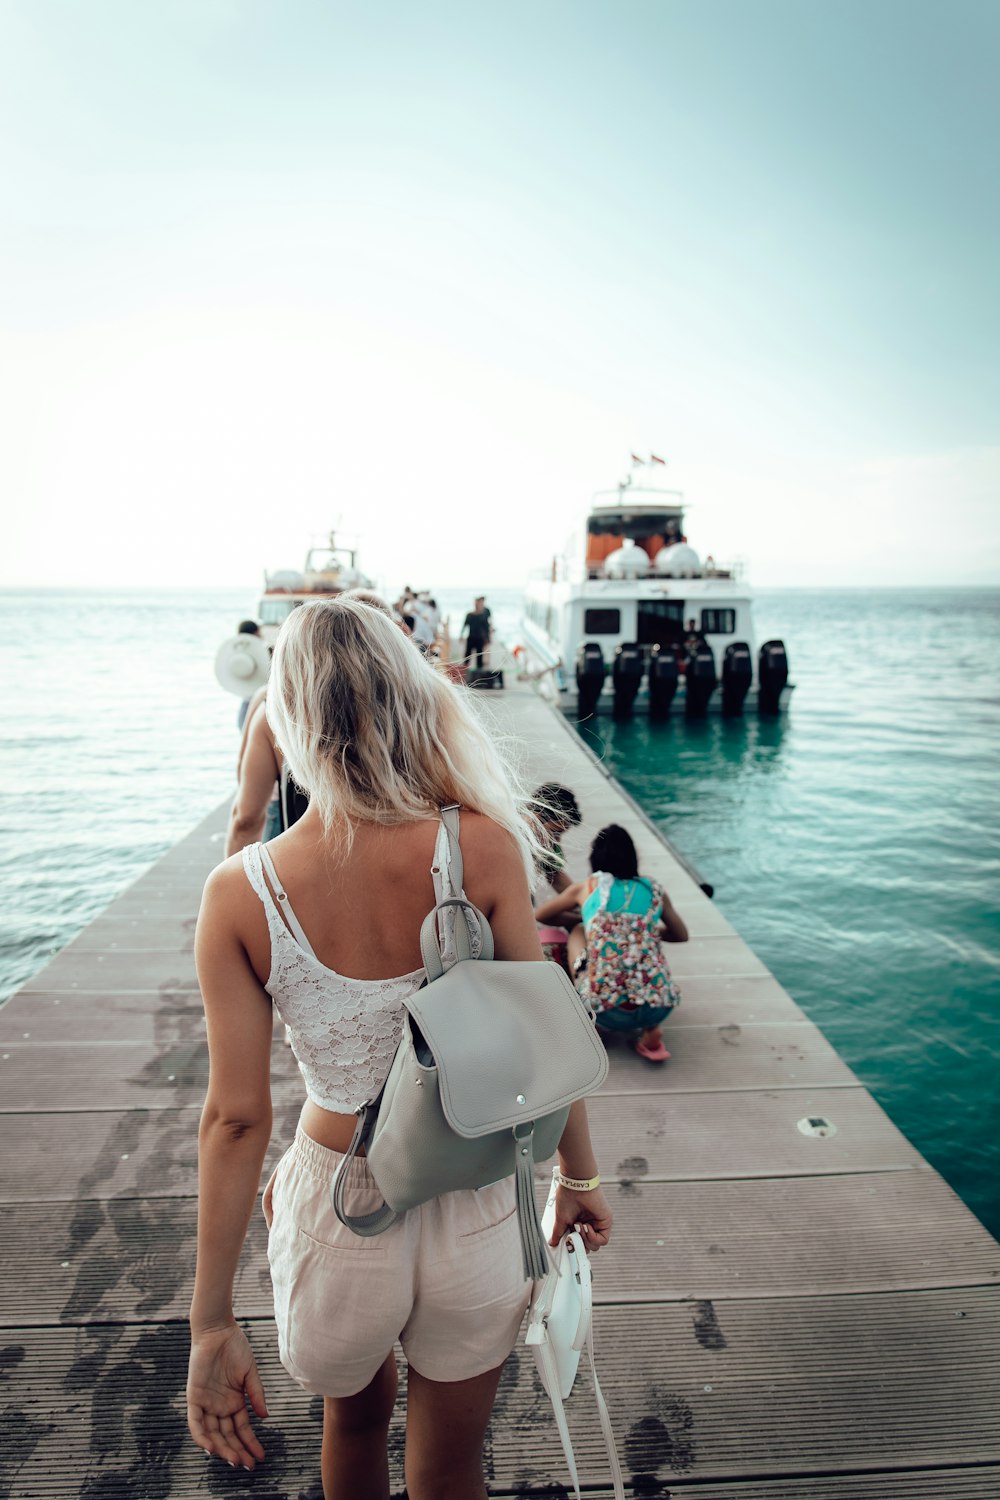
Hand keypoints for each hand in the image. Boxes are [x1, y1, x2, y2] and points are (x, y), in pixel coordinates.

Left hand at [187, 1323, 267, 1469]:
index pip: (242, 1429)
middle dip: (237, 1451)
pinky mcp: (194, 1397)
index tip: (260, 1456)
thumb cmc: (235, 1347)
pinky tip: (212, 1448)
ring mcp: (207, 1403)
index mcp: (234, 1401)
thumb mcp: (250, 1373)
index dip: (250, 1443)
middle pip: (228, 1435)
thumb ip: (256, 1394)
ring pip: (213, 1433)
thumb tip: (265, 1417)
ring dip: (223, 1448)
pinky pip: (196, 1422)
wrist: (218, 1330)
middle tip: (247, 1465)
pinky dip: (202, 1436)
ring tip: (234, 1460)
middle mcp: (220, 1406)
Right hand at [548, 1184, 612, 1251]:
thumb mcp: (561, 1219)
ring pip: (595, 1246)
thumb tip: (552, 1242)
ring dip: (585, 1240)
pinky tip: (586, 1226)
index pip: (579, 1244)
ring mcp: (598, 1224)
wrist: (576, 1185)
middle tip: (572, 1237)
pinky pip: (603, 1240)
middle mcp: (589, 1225)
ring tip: (578, 1227)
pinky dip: (593, 1237)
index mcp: (579, 1224)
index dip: (574, 1247)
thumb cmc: (568, 1197)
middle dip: (579, 1245)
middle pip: (588, 1247)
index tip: (567, 1245)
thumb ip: (558, 1233)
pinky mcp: (606, 1222)